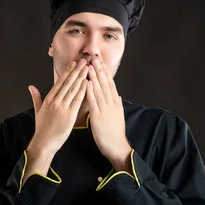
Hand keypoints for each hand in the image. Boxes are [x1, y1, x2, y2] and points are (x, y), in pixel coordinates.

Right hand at [27, 59, 88, 157]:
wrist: (44, 142)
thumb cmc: (42, 128)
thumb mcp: (38, 111)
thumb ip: (36, 97)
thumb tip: (31, 87)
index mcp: (49, 99)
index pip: (59, 82)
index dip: (67, 71)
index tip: (73, 63)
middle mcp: (55, 101)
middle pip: (67, 82)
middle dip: (76, 71)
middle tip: (83, 61)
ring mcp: (62, 107)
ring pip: (73, 89)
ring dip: (81, 77)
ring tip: (87, 68)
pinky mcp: (69, 115)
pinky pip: (77, 100)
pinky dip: (83, 90)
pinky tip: (87, 82)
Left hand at [86, 57, 131, 171]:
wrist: (116, 146)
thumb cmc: (115, 133)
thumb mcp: (118, 116)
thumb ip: (116, 105)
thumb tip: (117, 96)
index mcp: (116, 103)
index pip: (110, 84)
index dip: (105, 72)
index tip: (100, 62)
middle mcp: (112, 103)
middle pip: (105, 83)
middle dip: (99, 70)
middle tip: (94, 58)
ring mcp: (105, 109)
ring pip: (99, 90)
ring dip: (94, 77)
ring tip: (89, 65)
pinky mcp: (98, 116)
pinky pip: (93, 102)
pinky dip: (90, 91)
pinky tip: (86, 83)